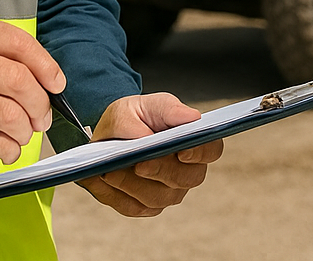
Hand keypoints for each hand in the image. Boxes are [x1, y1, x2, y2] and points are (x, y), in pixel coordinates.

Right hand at [0, 15, 63, 170]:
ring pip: (11, 115)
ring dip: (25, 130)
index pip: (18, 43)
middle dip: (40, 104)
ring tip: (21, 134)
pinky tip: (5, 148)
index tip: (56, 84)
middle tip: (41, 117)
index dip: (46, 66)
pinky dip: (9, 149)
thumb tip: (46, 77)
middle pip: (19, 81)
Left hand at [77, 94, 223, 217]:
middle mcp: (186, 172)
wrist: (108, 134)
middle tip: (140, 163)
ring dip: (133, 184)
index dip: (200, 152)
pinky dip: (116, 193)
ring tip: (111, 170)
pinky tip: (102, 179)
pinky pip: (133, 206)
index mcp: (194, 143)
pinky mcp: (143, 207)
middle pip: (185, 179)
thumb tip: (191, 118)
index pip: (210, 150)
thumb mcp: (146, 105)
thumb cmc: (133, 117)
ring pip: (157, 197)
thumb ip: (167, 110)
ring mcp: (166, 193)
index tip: (183, 150)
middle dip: (161, 171)